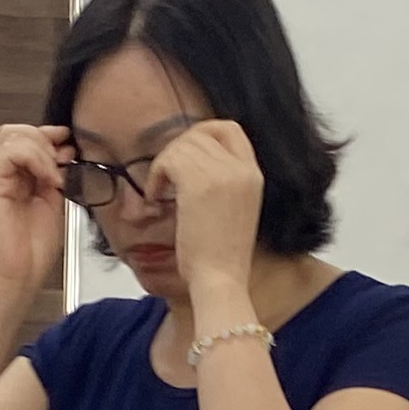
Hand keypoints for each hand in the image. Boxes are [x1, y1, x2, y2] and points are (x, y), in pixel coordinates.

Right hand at [0, 122, 70, 298]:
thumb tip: (65, 153)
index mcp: (19, 178)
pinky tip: (48, 179)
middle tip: (61, 160)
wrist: (18, 276)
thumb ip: (58, 177)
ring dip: (41, 149)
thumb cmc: (33, 252)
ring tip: (55, 174)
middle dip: (45, 138)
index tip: (70, 145)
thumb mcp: (56, 204)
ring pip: (13, 135)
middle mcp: (6, 175)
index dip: (50, 135)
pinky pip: (11, 153)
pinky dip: (35, 160)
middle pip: (17, 130)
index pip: (27, 137)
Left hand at [147, 117, 264, 303]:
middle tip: (166, 176)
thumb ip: (223, 183)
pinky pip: (169, 160)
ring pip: (182, 145)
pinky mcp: (198, 185)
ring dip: (163, 164)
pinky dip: (155, 176)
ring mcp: (222, 174)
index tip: (186, 152)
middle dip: (177, 149)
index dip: (203, 133)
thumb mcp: (235, 210)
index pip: (230, 129)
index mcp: (253, 174)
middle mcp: (241, 169)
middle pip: (201, 133)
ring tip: (159, 192)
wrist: (221, 280)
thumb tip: (192, 164)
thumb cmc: (222, 257)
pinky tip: (155, 198)